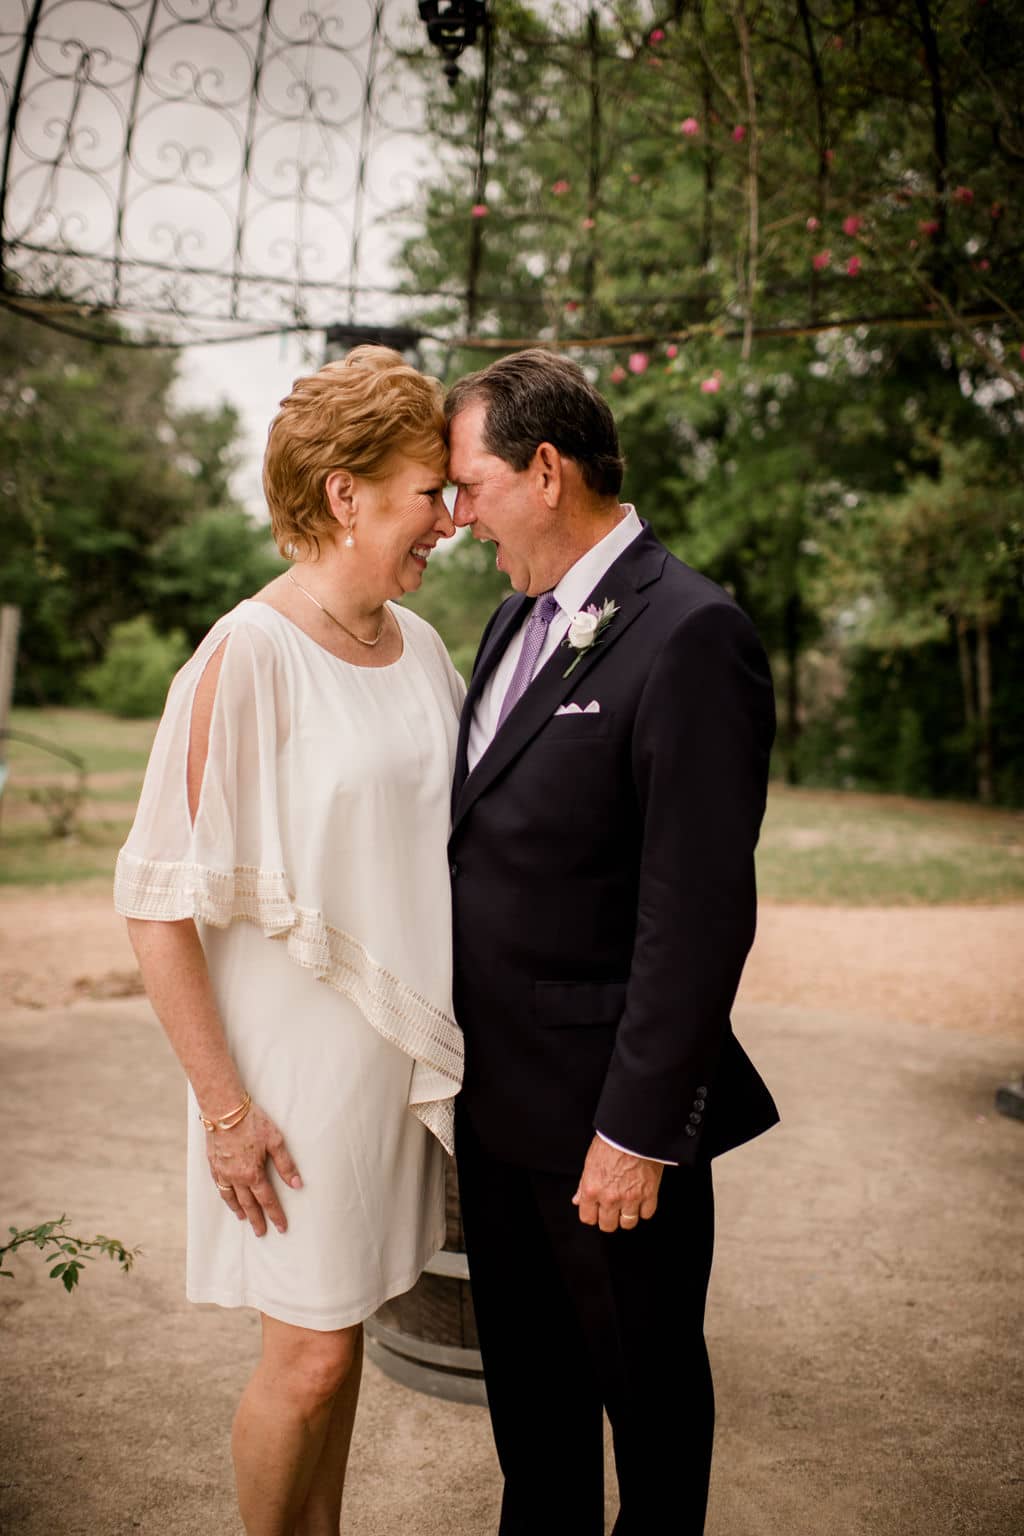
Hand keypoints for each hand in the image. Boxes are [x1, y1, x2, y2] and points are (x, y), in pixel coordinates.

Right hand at [207, 1104, 301, 1235]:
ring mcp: (222, 1171)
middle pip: (248, 1204)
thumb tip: (297, 1184)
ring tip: (244, 1219)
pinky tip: (228, 1197)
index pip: (267, 1200)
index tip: (281, 1228)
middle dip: (256, 1220)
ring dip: (238, 1210)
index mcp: (252, 1173)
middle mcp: (235, 1177)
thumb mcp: (275, 1140)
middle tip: (261, 1233)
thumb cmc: (252, 1121)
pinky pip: (219, 1186)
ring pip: (231, 1198)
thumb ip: (286, 1164)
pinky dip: (225, 1196)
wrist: (223, 1109)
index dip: (275, 1215)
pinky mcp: (213, 1163)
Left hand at [572, 1135, 663, 1232]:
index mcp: (592, 1189)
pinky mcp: (649, 1194)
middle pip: (608, 1226)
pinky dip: (645, 1208)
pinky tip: (642, 1198)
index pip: (588, 1218)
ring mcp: (630, 1198)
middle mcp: (610, 1198)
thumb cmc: (611, 1141)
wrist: (634, 1131)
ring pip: (628, 1223)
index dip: (592, 1214)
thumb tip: (578, 1199)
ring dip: (628, 1215)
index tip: (597, 1210)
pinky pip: (647, 1214)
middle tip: (613, 1207)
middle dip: (610, 1218)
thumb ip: (584, 1184)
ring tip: (628, 1203)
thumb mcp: (590, 1161)